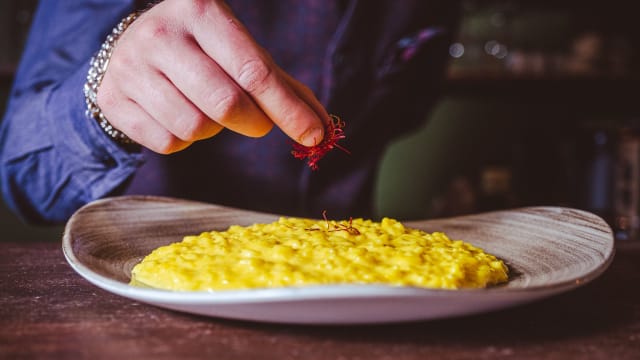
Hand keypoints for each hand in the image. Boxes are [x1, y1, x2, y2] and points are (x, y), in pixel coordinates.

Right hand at [97, 0, 326, 153]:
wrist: (130, 49)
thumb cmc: (202, 52)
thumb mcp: (238, 51)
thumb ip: (280, 85)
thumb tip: (322, 127)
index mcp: (200, 10)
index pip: (253, 70)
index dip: (288, 109)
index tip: (313, 135)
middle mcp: (161, 34)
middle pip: (225, 104)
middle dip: (252, 122)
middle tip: (256, 120)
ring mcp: (131, 66)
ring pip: (194, 128)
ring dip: (212, 129)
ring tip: (204, 106)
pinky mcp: (113, 99)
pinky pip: (169, 143)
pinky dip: (184, 140)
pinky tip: (176, 113)